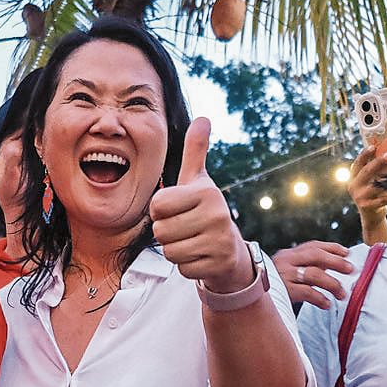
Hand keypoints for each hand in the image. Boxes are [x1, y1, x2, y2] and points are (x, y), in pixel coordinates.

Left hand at [149, 118, 253, 292]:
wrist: (230, 249)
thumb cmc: (204, 211)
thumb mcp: (198, 181)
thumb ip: (195, 151)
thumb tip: (203, 118)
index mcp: (206, 192)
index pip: (157, 206)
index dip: (160, 212)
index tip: (177, 210)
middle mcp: (216, 214)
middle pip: (161, 231)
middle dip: (167, 233)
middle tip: (184, 229)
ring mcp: (219, 241)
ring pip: (170, 251)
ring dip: (175, 250)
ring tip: (192, 241)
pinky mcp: (218, 264)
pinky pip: (182, 268)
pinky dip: (187, 265)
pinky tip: (200, 257)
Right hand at [273, 241, 353, 309]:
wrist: (251, 297)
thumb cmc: (276, 287)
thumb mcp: (289, 272)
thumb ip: (307, 266)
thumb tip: (336, 265)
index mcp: (288, 254)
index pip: (313, 246)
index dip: (332, 248)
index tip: (346, 253)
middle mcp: (285, 261)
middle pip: (315, 256)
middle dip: (336, 262)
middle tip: (350, 269)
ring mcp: (284, 275)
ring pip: (314, 274)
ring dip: (332, 284)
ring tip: (342, 294)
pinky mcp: (284, 291)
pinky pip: (307, 292)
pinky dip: (320, 298)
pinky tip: (326, 304)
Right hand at [349, 139, 386, 215]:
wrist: (371, 216)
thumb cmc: (373, 195)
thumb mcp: (369, 182)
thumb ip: (373, 170)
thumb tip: (386, 153)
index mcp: (353, 178)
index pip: (357, 163)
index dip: (364, 154)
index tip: (373, 146)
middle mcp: (354, 186)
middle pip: (366, 171)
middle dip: (378, 162)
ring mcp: (360, 196)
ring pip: (375, 185)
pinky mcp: (368, 206)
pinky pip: (383, 199)